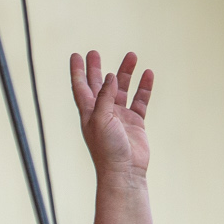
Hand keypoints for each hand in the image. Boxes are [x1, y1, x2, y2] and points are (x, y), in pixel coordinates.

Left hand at [70, 49, 152, 178]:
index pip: (81, 87)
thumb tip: (110, 76)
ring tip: (131, 55)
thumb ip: (104, 96)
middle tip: (94, 52)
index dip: (77, 72)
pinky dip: (144, 87)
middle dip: (96, 69)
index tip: (76, 55)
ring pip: (122, 89)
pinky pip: (140, 100)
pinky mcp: (135, 123)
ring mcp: (120, 117)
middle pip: (98, 85)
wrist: (124, 171)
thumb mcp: (100, 119)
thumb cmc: (107, 149)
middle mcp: (103, 113)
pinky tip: (147, 74)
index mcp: (89, 113)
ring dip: (125, 72)